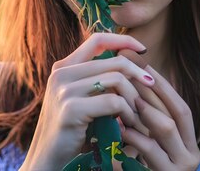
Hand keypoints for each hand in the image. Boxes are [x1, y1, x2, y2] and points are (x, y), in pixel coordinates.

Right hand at [20, 33, 154, 170]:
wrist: (47, 161)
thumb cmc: (72, 133)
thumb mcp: (82, 101)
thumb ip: (98, 81)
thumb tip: (133, 64)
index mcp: (64, 68)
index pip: (97, 40)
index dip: (123, 40)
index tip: (143, 49)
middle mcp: (61, 74)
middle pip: (114, 61)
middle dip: (138, 74)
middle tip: (152, 87)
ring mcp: (63, 90)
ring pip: (116, 80)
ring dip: (133, 98)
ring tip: (137, 115)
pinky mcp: (71, 109)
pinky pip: (113, 102)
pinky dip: (126, 114)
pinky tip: (127, 126)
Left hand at [121, 65, 199, 170]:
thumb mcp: (147, 144)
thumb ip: (146, 121)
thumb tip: (133, 80)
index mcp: (188, 142)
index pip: (179, 105)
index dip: (163, 84)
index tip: (143, 65)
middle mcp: (191, 153)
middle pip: (175, 111)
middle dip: (153, 90)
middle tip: (131, 72)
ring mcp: (182, 167)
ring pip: (167, 127)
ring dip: (145, 108)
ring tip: (126, 95)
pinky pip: (152, 151)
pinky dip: (135, 136)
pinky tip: (120, 126)